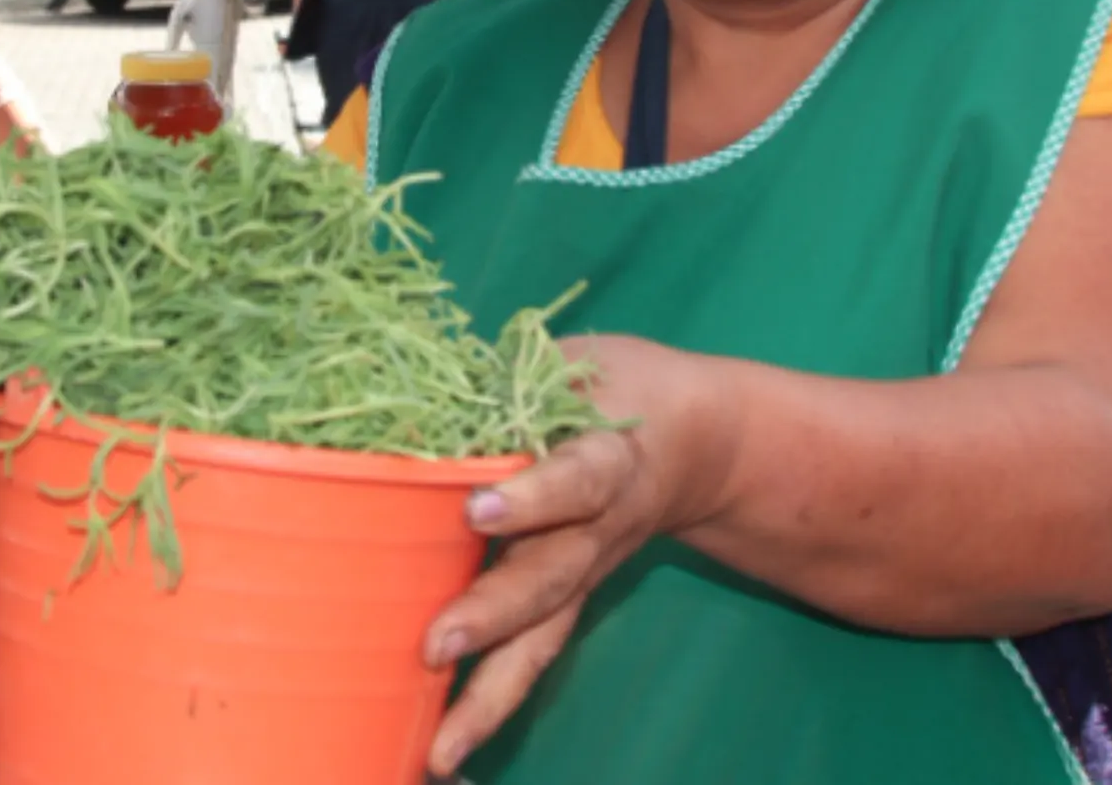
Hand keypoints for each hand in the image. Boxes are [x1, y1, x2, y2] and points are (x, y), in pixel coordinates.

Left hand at [421, 335, 726, 776]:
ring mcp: (583, 576)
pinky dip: (487, 708)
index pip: (575, 480)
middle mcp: (597, 531)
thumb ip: (509, 378)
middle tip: (435, 645)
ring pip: (541, 642)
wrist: (699, 441)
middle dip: (492, 615)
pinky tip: (439, 753)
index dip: (533, 496)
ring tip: (440, 755)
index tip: (479, 508)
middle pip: (549, 580)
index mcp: (608, 460)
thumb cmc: (615, 387)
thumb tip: (411, 380)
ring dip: (489, 698)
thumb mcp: (574, 365)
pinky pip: (532, 658)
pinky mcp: (568, 603)